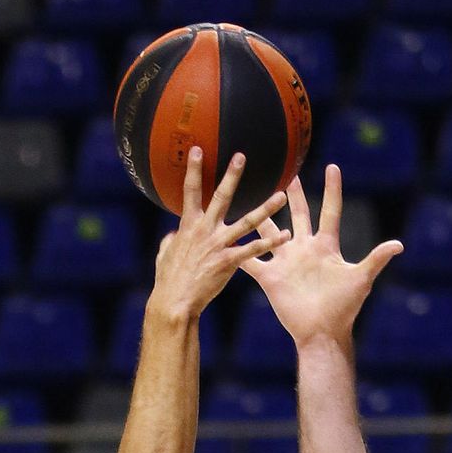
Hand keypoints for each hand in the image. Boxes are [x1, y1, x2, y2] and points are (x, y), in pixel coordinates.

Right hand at [149, 150, 288, 322]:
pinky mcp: (229, 262)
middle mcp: (205, 229)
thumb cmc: (168, 281)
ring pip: (247, 222)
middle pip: (221, 196)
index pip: (190, 190)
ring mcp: (218, 244)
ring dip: (266, 208)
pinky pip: (254, 250)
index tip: (197, 149)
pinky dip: (271, 242)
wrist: (175, 302)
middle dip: (231, 175)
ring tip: (281, 196)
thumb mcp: (165, 255)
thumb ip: (171, 241)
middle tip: (242, 156)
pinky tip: (286, 235)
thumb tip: (172, 235)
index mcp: (188, 225)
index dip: (193, 169)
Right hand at [248, 165, 403, 347]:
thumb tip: (399, 244)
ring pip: (270, 231)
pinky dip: (239, 250)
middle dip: (293, 193)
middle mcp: (304, 250)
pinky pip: (251, 260)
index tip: (332, 166)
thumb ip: (376, 259)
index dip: (332, 189)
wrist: (321, 333)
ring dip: (261, 213)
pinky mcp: (270, 278)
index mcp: (325, 247)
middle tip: (286, 169)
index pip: (329, 211)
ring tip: (250, 192)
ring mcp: (286, 262)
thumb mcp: (360, 279)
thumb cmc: (343, 308)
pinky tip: (226, 236)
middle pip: (298, 214)